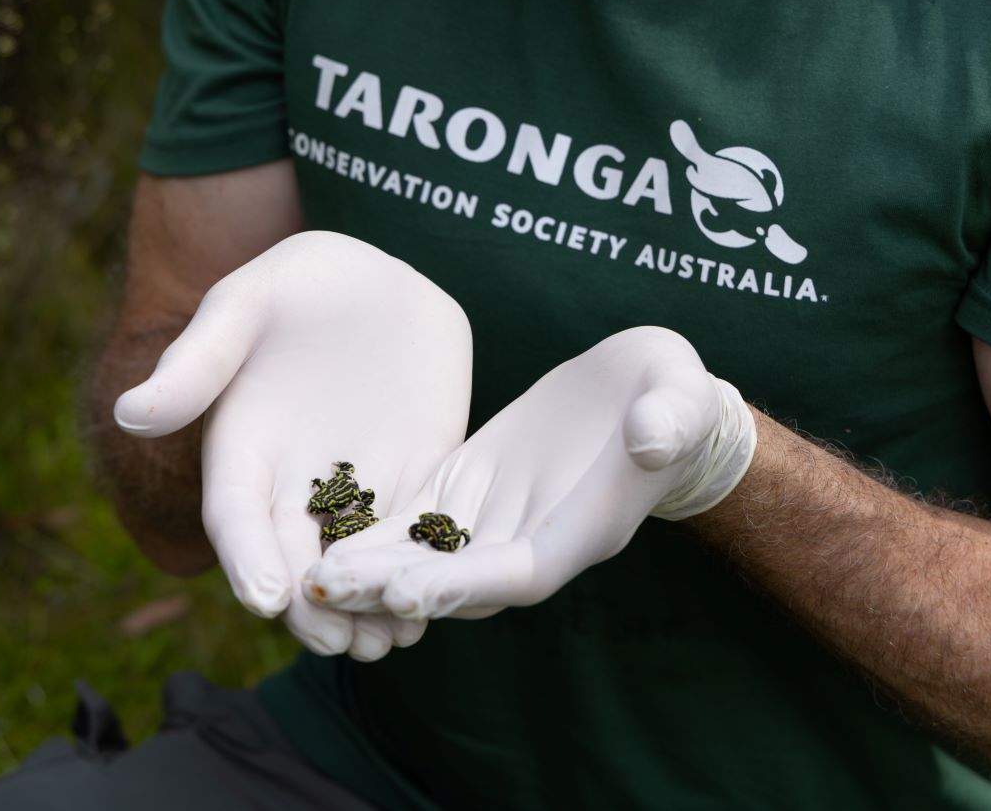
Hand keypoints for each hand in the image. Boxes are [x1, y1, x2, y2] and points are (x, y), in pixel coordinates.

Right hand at [113, 231, 471, 659]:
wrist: (377, 275)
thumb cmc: (296, 280)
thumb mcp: (245, 306)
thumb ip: (197, 361)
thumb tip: (130, 415)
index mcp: (241, 446)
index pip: (235, 515)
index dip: (245, 558)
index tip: (264, 600)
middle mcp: (292, 479)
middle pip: (293, 558)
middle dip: (312, 607)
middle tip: (338, 643)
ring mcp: (354, 483)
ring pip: (355, 562)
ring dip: (368, 607)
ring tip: (387, 643)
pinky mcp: (411, 475)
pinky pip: (411, 534)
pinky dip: (418, 570)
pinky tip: (435, 603)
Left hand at [304, 327, 753, 623]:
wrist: (646, 395)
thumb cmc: (674, 397)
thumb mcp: (681, 395)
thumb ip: (668, 418)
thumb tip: (650, 437)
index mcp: (585, 529)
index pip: (520, 572)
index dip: (465, 586)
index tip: (410, 595)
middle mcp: (531, 538)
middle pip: (457, 581)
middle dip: (394, 588)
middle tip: (330, 589)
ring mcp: (495, 519)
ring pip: (426, 559)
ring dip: (370, 571)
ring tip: (309, 575)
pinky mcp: (467, 490)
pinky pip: (415, 524)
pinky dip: (374, 535)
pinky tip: (322, 536)